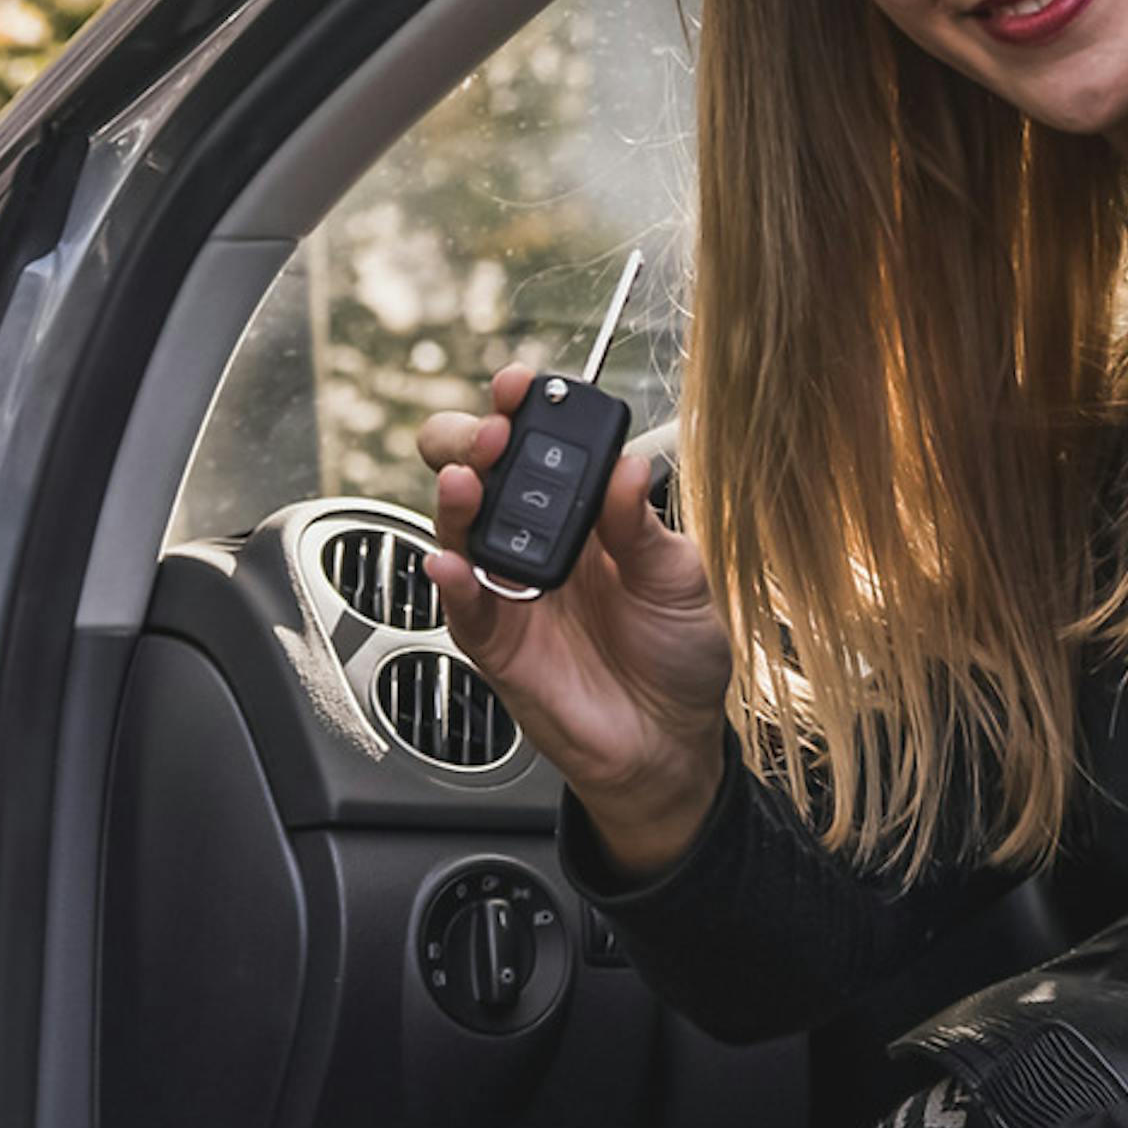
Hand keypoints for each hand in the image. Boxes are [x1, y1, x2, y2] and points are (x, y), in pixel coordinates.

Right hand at [417, 365, 731, 872]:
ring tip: (466, 479)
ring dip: (455, 499)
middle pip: (477, 474)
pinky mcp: (496, 643)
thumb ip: (643, 528)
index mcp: (583, 516)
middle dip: (472, 440)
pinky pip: (460, 607)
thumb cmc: (676, 654)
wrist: (670, 743)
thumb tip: (626, 468)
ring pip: (457, 532)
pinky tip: (449, 563)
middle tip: (493, 432)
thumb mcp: (679, 580)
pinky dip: (449, 585)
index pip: (538, 446)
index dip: (524, 410)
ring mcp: (509, 592)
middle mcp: (536, 545)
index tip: (526, 385)